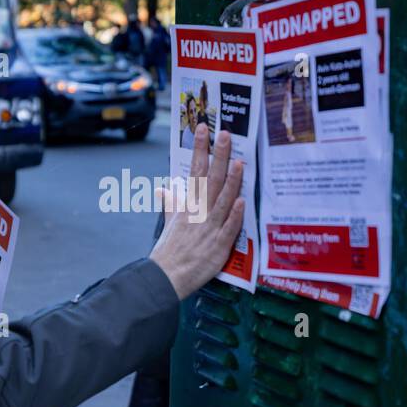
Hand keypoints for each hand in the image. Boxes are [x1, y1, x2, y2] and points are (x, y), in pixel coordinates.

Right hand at [149, 123, 245, 300]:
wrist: (166, 277)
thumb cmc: (168, 251)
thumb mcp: (168, 223)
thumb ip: (170, 204)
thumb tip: (165, 190)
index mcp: (186, 205)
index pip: (193, 170)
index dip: (199, 149)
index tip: (202, 129)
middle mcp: (198, 213)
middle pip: (210, 179)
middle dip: (218, 155)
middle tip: (225, 134)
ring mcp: (209, 228)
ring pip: (223, 199)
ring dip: (232, 180)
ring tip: (240, 162)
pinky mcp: (218, 246)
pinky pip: (228, 228)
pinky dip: (234, 215)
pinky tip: (241, 201)